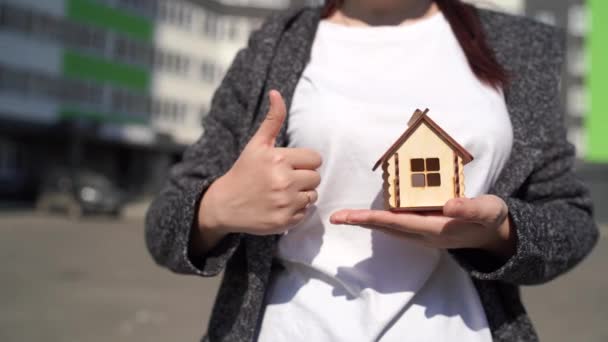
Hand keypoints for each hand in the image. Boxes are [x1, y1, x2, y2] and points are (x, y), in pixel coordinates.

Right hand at [198, 90, 321, 236]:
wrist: (224, 204)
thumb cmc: (244, 171)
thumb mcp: (257, 144)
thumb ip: (272, 119)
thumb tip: (276, 92)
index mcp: (279, 159)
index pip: (315, 159)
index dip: (304, 161)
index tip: (288, 165)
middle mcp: (283, 181)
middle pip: (316, 178)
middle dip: (303, 177)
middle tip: (285, 179)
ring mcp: (285, 203)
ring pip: (313, 195)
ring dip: (302, 194)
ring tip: (283, 193)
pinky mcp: (285, 221)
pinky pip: (306, 212)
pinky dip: (296, 210)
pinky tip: (280, 206)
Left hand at [330, 195, 515, 257]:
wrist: (495, 234)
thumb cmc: (490, 219)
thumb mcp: (487, 210)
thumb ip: (470, 208)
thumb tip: (448, 205)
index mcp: (435, 228)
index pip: (398, 223)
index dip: (375, 219)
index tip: (354, 216)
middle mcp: (424, 233)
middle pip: (387, 228)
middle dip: (361, 222)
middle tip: (336, 217)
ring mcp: (422, 233)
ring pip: (389, 227)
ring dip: (367, 221)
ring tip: (345, 216)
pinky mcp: (423, 227)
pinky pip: (396, 224)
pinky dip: (380, 219)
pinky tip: (369, 214)